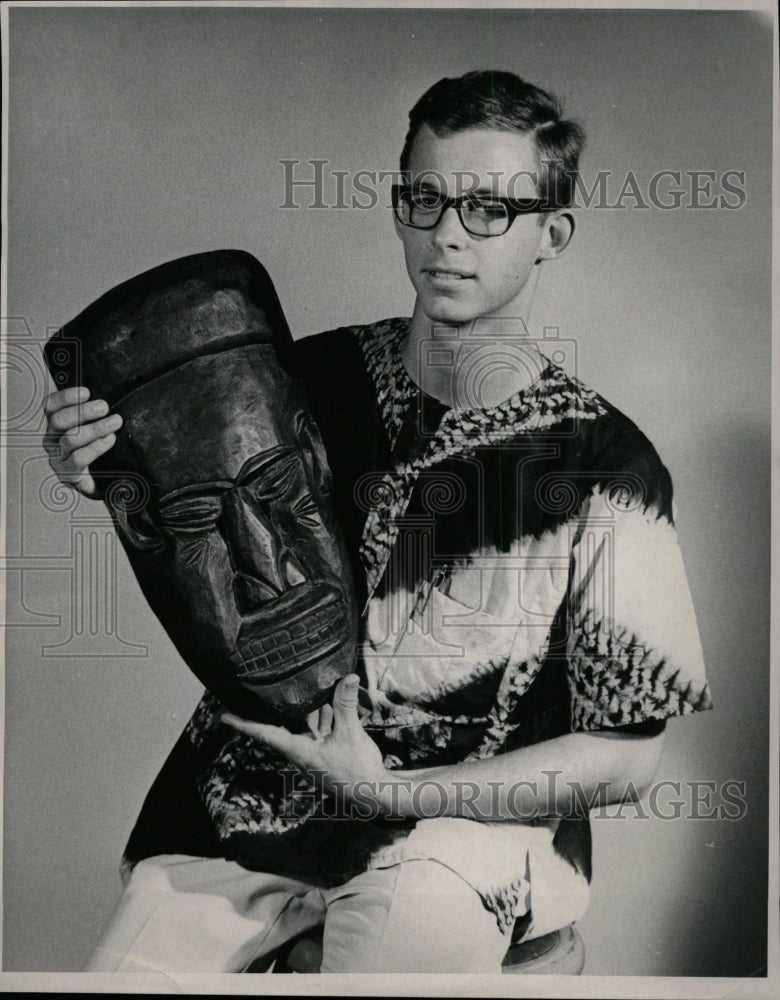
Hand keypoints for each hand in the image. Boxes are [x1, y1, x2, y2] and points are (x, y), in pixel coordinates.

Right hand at [42, 386, 121, 497]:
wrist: (106, 484)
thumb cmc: (102, 451)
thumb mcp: (98, 428)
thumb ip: (98, 412)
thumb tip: (116, 389)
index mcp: (56, 425)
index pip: (51, 406)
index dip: (66, 397)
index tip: (87, 392)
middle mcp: (52, 441)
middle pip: (58, 421)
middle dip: (83, 411)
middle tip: (105, 407)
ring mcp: (58, 459)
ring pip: (70, 439)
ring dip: (94, 428)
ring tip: (116, 421)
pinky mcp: (69, 476)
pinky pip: (78, 459)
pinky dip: (96, 447)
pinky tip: (110, 439)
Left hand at [222, 674, 388, 803]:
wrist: (375, 795)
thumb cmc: (357, 771)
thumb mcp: (350, 734)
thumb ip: (345, 705)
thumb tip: (346, 677)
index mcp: (299, 752)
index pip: (265, 734)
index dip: (244, 724)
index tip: (224, 716)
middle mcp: (302, 754)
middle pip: (283, 727)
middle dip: (274, 710)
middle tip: (258, 693)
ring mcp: (315, 756)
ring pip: (304, 728)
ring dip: (305, 711)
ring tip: (304, 689)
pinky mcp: (328, 756)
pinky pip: (319, 733)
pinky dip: (322, 718)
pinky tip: (330, 703)